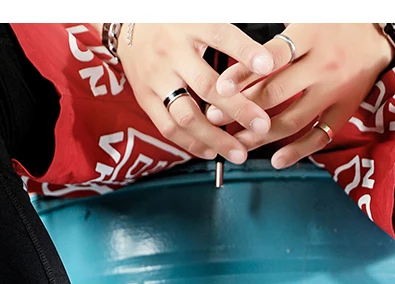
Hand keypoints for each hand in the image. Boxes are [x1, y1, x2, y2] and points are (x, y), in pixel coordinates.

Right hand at [118, 24, 275, 161]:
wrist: (126, 26)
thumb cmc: (174, 25)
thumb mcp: (199, 19)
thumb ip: (229, 40)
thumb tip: (266, 62)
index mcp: (189, 26)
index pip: (221, 35)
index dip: (245, 52)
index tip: (268, 65)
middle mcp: (171, 53)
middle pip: (206, 86)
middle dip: (237, 109)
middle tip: (262, 126)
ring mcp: (156, 78)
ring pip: (186, 115)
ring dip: (215, 138)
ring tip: (238, 152)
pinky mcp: (144, 98)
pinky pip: (168, 128)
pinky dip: (191, 144)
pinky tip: (211, 152)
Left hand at [204, 24, 393, 167]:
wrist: (380, 32)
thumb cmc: (335, 24)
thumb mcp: (306, 21)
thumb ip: (276, 46)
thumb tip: (239, 68)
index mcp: (310, 37)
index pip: (270, 58)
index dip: (242, 74)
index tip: (220, 87)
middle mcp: (322, 66)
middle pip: (276, 93)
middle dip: (241, 108)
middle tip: (216, 117)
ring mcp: (334, 92)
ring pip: (292, 120)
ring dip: (261, 135)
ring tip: (236, 142)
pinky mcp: (344, 111)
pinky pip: (319, 137)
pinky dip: (297, 151)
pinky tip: (276, 160)